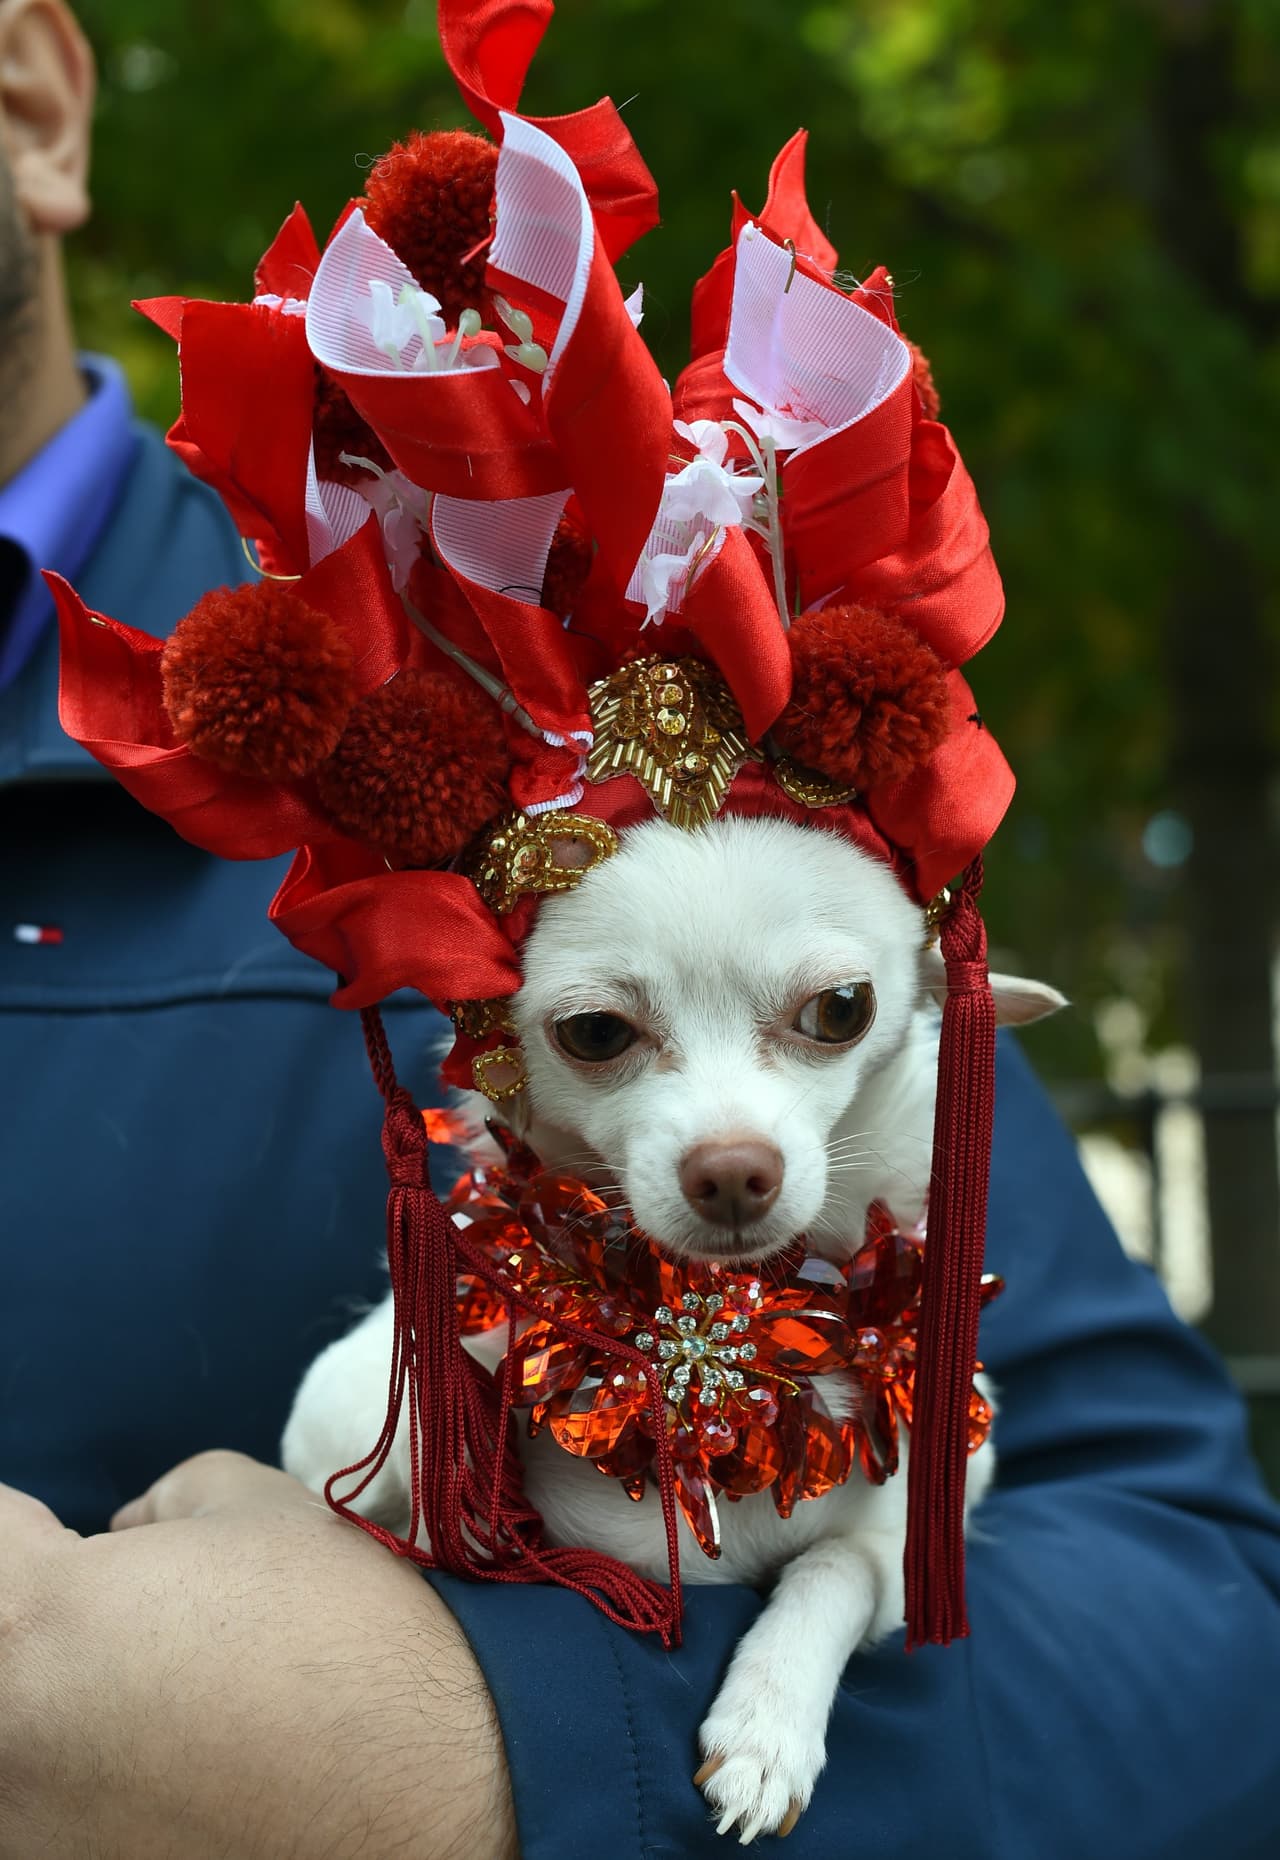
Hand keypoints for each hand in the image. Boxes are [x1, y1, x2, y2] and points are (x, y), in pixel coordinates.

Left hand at [0, 1453, 517, 1859]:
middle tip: (131, 1623)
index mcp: (28, 1622)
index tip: (55, 1536)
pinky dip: (106, 1785)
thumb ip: (156, 1505)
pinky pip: (64, 1815)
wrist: (444, 1796)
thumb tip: (123, 1535)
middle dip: (45, 1621)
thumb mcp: (255, 1507)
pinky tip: (187, 1770)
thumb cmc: (351, 1640)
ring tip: (171, 1703)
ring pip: (23, 1744)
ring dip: (71, 1710)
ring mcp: (29, 1843)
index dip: (23, 1530)